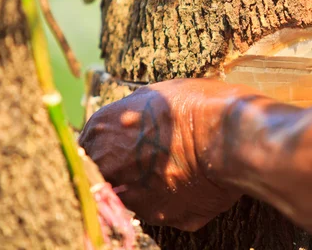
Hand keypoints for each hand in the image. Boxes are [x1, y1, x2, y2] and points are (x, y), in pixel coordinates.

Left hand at [78, 78, 256, 230]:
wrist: (227, 134)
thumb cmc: (193, 104)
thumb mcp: (154, 94)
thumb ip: (128, 113)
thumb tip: (126, 121)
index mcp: (101, 134)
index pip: (85, 148)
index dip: (105, 147)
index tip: (121, 146)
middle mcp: (110, 169)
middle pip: (104, 176)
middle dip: (122, 169)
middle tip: (149, 159)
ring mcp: (135, 198)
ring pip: (132, 197)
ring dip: (146, 187)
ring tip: (174, 169)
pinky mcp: (163, 218)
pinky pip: (163, 210)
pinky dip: (173, 199)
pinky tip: (191, 182)